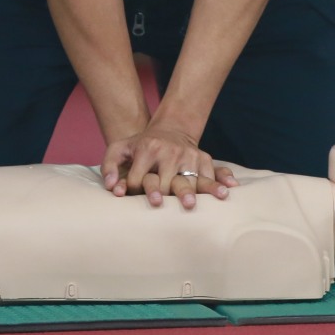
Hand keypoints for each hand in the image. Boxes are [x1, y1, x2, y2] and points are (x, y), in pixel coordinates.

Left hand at [101, 126, 237, 208]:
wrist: (171, 129)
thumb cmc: (141, 144)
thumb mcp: (120, 148)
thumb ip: (109, 166)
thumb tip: (112, 189)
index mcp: (147, 149)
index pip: (138, 179)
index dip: (134, 191)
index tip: (134, 197)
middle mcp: (169, 152)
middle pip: (165, 181)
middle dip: (162, 194)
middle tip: (160, 206)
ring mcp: (188, 155)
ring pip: (189, 180)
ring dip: (192, 192)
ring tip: (192, 204)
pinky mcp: (203, 158)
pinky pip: (210, 173)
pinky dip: (217, 183)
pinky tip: (225, 192)